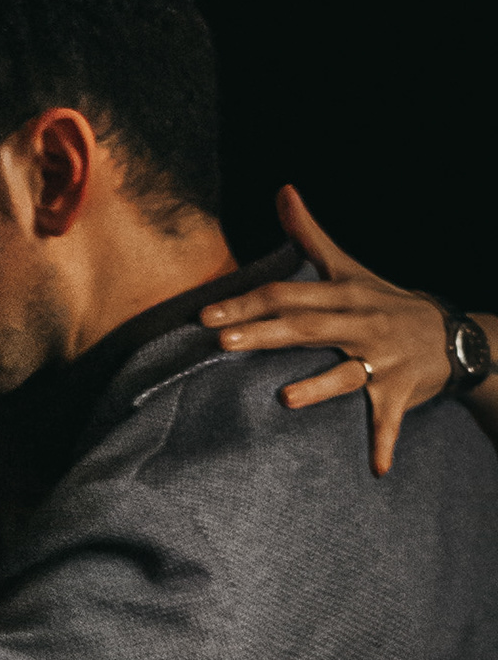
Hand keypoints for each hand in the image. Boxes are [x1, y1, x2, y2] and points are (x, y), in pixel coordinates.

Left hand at [201, 187, 449, 476]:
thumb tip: (282, 191)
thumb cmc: (385, 300)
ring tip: (285, 398)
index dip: (248, 304)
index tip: (207, 316)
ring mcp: (382, 359)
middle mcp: (361, 323)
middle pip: (307, 328)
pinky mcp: (400, 390)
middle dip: (265, 334)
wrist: (452, 334)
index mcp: (344, 295)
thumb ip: (309, 235)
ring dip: (318, 387)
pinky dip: (385, 442)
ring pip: (347, 373)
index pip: (288, 295)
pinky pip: (390, 419)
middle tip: (223, 343)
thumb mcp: (350, 267)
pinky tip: (378, 469)